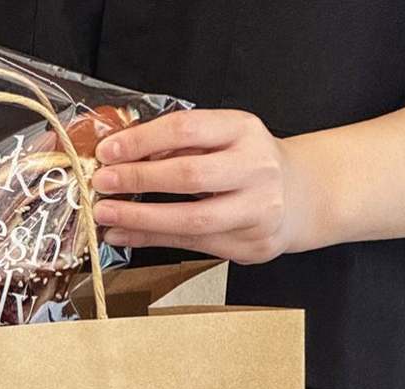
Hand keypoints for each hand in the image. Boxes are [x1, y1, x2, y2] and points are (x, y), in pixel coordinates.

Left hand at [91, 110, 305, 263]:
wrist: (302, 195)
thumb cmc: (248, 163)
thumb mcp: (223, 139)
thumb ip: (179, 145)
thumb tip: (122, 156)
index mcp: (244, 130)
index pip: (187, 128)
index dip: (142, 140)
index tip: (108, 151)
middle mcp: (256, 168)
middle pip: (189, 175)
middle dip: (138, 180)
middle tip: (102, 183)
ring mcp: (257, 209)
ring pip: (190, 219)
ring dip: (140, 219)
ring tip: (106, 216)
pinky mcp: (250, 244)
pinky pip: (190, 245)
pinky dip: (150, 240)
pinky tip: (123, 235)